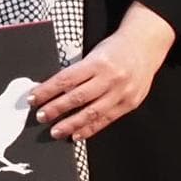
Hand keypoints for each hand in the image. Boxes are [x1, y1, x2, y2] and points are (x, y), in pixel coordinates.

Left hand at [33, 4, 175, 141]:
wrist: (146, 46)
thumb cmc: (116, 49)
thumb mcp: (95, 53)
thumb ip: (78, 71)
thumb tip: (54, 90)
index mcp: (98, 62)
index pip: (66, 79)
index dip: (48, 90)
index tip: (34, 98)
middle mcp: (110, 78)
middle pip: (77, 97)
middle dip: (56, 109)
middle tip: (41, 116)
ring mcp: (121, 92)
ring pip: (91, 112)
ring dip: (71, 124)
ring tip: (56, 131)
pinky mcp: (129, 104)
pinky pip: (106, 120)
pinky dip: (90, 129)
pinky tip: (76, 134)